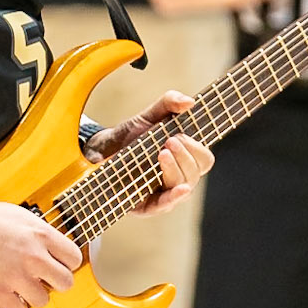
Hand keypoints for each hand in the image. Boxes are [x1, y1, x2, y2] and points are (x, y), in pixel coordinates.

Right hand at [0, 195, 82, 307]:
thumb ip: (37, 233)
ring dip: (32, 296)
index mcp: (40, 234)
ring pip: (43, 301)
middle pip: (66, 283)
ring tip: (19, 287)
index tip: (58, 266)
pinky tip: (7, 296)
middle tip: (43, 280)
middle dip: (55, 283)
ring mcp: (16, 276)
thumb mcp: (17, 215)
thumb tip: (51, 245)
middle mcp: (33, 256)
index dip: (66, 264)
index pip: (74, 258)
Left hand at [88, 91, 212, 216]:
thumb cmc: (132, 136)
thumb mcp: (150, 115)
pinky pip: (166, 205)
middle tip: (169, 141)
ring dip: (175, 169)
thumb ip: (170, 102)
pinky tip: (181, 189)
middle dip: (184, 156)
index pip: (204, 159)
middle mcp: (179, 178)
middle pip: (195, 172)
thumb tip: (190, 102)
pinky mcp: (148, 206)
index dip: (196, 148)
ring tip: (161, 153)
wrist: (103, 151)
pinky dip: (175, 197)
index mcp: (185, 160)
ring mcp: (165, 194)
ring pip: (183, 186)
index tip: (178, 136)